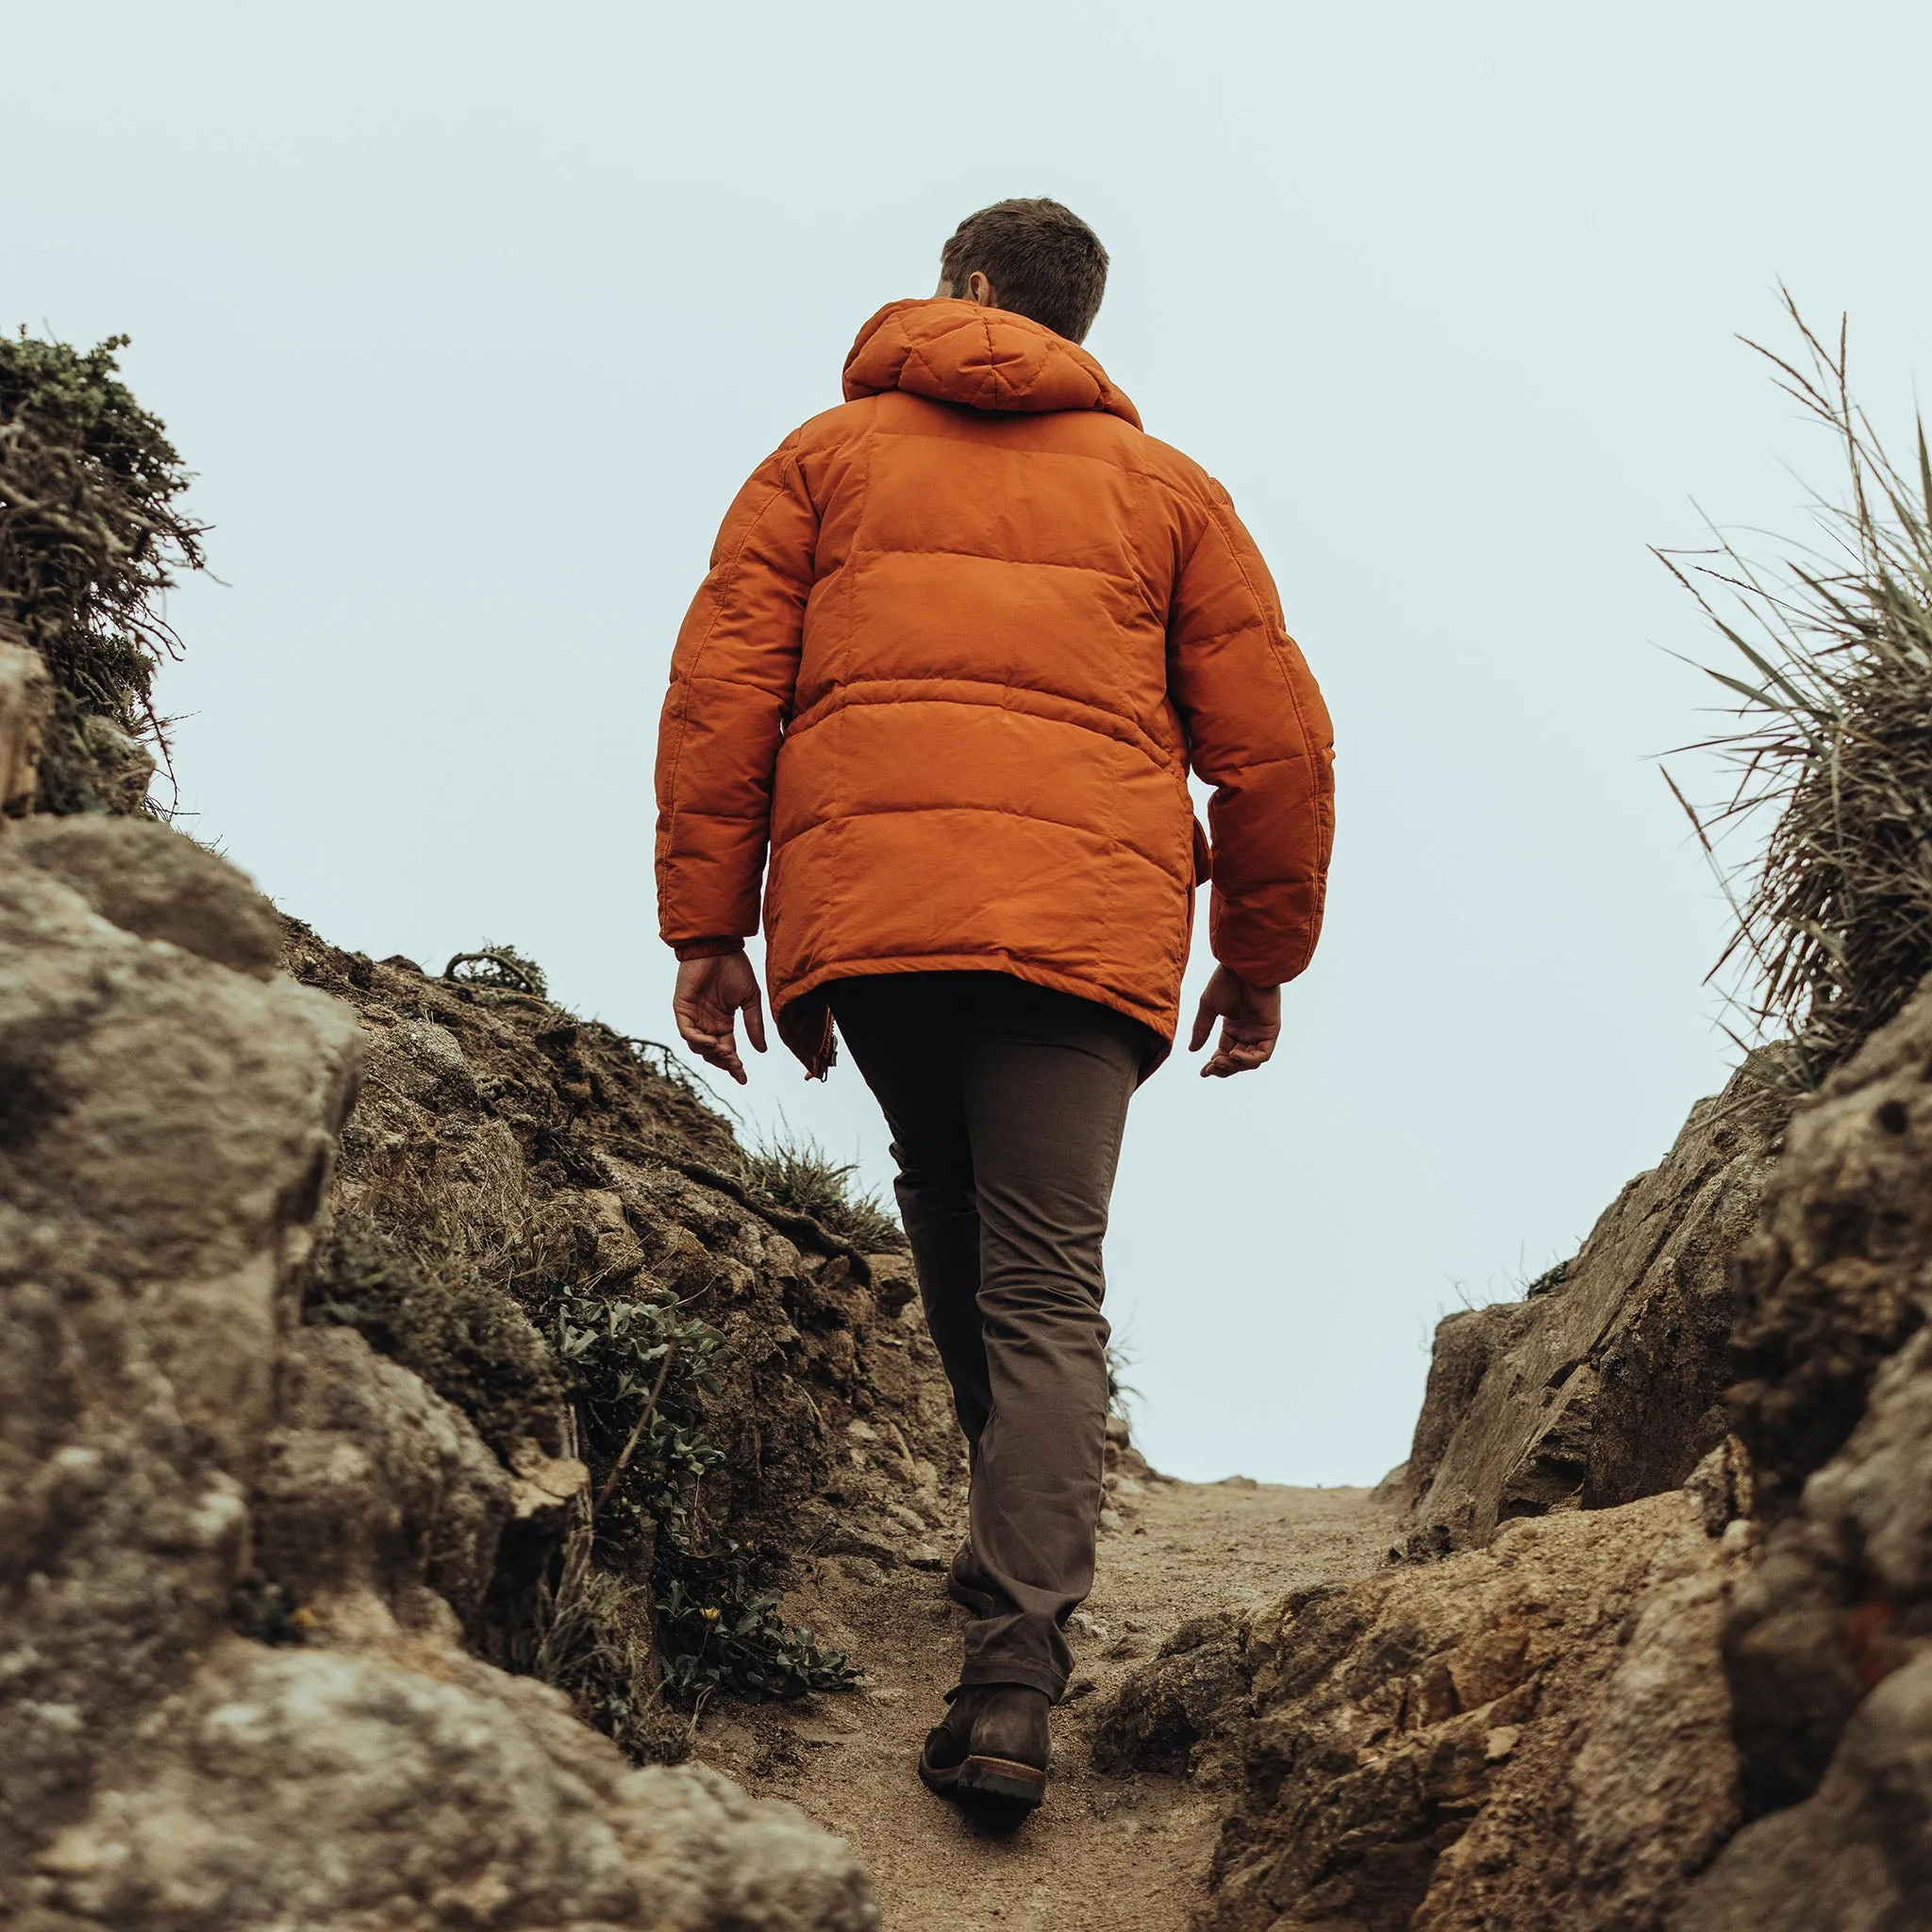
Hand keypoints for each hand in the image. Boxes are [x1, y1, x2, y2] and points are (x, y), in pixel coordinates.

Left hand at [672, 952, 766, 1084]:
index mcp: (722, 1022)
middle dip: (724, 1062)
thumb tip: (761, 1050)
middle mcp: (707, 1022)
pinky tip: (712, 1043)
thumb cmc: (735, 968)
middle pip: (712, 1053)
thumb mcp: (750, 1000)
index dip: (734, 1066)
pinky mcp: (682, 1008)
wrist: (719, 946)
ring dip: (712, 1053)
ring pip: (698, 1046)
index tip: (743, 1079)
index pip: (727, 1050)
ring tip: (727, 1052)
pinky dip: (698, 1041)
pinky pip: (687, 1032)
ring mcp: (693, 1016)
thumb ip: (754, 1025)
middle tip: (736, 1064)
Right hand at [1187, 966, 1280, 1077]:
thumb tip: (1192, 1050)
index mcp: (1233, 1026)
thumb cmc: (1226, 981)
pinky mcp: (1271, 1030)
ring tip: (1220, 1060)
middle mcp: (1248, 1031)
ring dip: (1234, 1065)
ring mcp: (1260, 1031)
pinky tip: (1234, 1054)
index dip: (1215, 1065)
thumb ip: (1202, 1029)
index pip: (1225, 1052)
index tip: (1203, 1072)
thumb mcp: (1208, 1008)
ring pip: (1250, 1062)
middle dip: (1224, 1068)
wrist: (1242, 967)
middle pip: (1237, 1061)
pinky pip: (1263, 1054)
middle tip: (1210, 1068)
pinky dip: (1249, 1059)